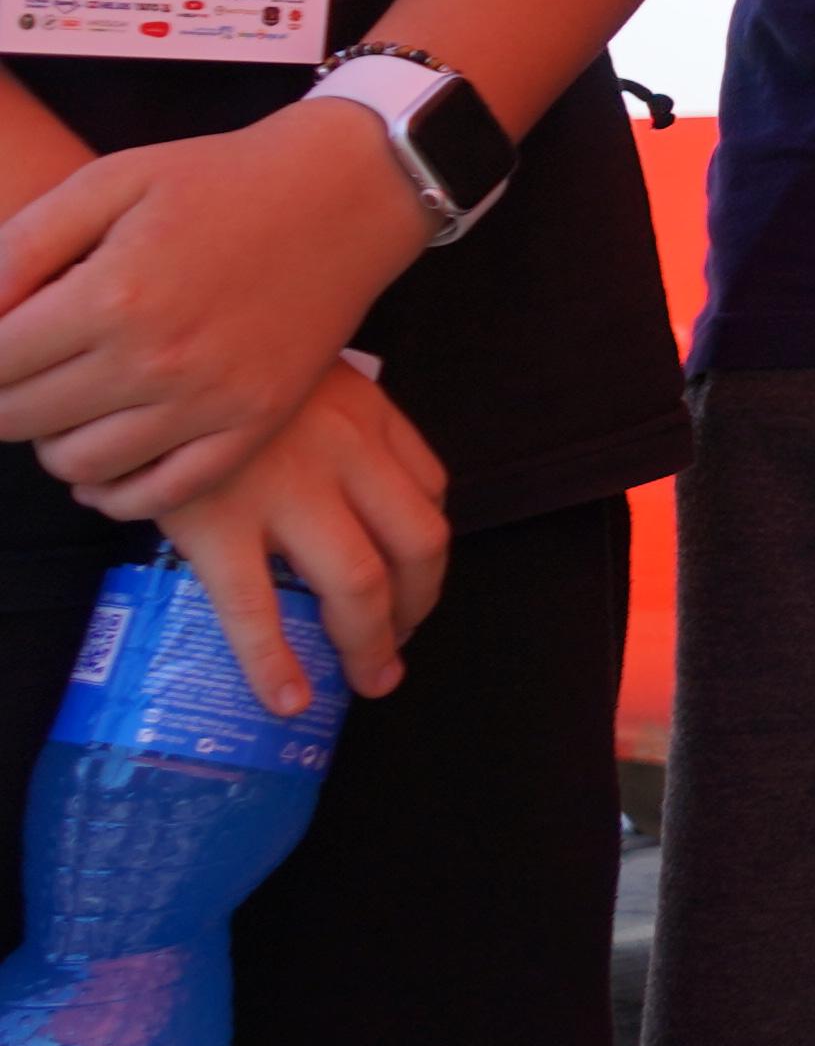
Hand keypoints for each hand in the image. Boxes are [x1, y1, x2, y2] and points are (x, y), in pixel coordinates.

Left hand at [0, 98, 426, 515]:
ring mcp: (211, 400)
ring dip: (50, 442)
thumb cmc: (221, 180)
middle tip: (25, 366)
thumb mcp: (110, 180)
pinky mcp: (255, 422)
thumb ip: (22, 246)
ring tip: (66, 403)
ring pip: (80, 464)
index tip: (0, 339)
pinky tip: (103, 464)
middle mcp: (158, 359)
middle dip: (3, 396)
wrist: (348, 192)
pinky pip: (162, 493)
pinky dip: (116, 492)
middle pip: (21, 419)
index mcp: (113, 294)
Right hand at [150, 364, 448, 714]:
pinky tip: (287, 700)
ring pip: (358, 581)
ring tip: (372, 680)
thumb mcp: (307, 375)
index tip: (413, 581)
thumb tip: (353, 491)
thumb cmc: (228, 365)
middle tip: (402, 644)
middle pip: (417, 543)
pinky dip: (275, 662)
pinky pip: (255, 607)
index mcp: (368, 417)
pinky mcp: (217, 523)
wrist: (152, 345)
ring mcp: (285, 490)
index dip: (427, 550)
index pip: (430, 492)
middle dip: (419, 605)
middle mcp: (344, 454)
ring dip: (372, 641)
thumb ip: (341, 424)